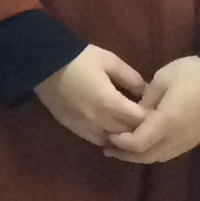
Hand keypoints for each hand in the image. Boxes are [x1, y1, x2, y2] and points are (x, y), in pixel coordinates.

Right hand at [33, 42, 149, 147]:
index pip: (140, 120)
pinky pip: (97, 141)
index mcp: (110, 102)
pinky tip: (112, 130)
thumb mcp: (110, 61)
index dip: (151, 117)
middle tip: (148, 120)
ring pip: (113, 141)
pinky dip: (108, 138)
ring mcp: (85, 127)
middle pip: (129, 134)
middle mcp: (99, 120)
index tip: (156, 110)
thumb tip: (146, 91)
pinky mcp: (74, 129)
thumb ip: (131, 77)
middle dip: (140, 128)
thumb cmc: (79, 59)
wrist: (43, 64)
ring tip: (131, 126)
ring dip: (124, 136)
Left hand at [108, 54, 199, 165]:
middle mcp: (178, 138)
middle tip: (108, 147)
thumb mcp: (162, 79)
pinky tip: (147, 144)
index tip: (108, 134)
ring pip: (160, 157)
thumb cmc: (193, 73)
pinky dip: (155, 152)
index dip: (121, 143)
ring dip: (140, 156)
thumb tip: (135, 114)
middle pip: (147, 156)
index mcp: (167, 122)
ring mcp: (189, 141)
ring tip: (124, 148)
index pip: (138, 143)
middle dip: (126, 154)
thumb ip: (145, 100)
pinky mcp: (197, 139)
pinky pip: (172, 153)